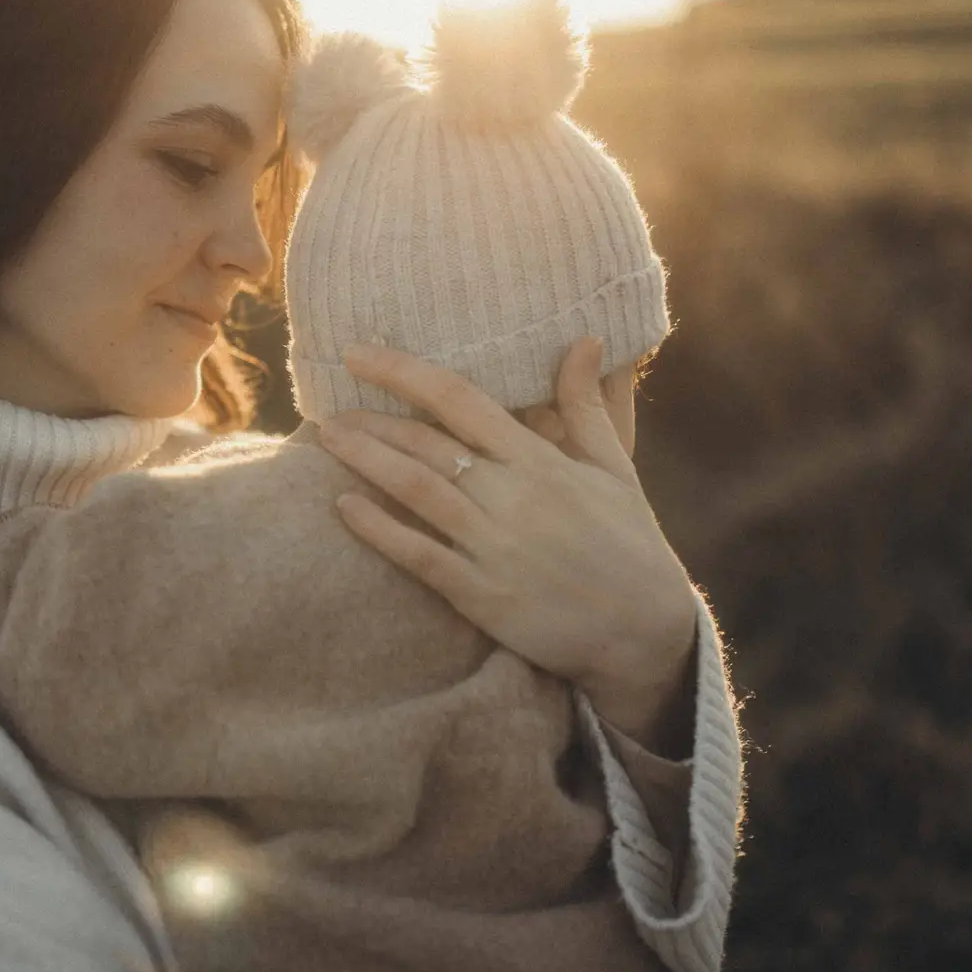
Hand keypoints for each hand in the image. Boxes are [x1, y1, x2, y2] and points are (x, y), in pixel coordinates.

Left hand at [317, 338, 698, 745]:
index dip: (403, 371)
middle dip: (373, 421)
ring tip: (327, 439)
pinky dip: (378, 531)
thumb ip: (586, 405)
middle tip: (329, 408)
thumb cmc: (630, 543)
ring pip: (416, 491)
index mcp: (540, 461)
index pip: (460, 399)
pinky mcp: (482, 595)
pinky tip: (343, 507)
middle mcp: (512, 497)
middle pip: (427, 443)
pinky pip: (419, 556)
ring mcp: (494, 547)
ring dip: (365, 461)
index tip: (359, 353)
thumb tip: (585, 338)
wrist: (645, 632)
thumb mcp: (616, 468)